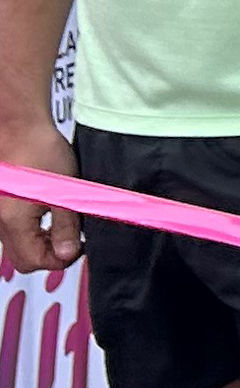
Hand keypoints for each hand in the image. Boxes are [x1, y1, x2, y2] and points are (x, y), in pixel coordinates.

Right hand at [0, 115, 78, 276]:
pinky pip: (11, 229)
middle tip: (71, 238)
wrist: (17, 126)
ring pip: (16, 245)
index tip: (80, 245)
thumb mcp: (63, 190)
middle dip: (49, 255)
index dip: (62, 259)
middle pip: (23, 258)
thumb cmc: (40, 152)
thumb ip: (66, 226)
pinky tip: (46, 211)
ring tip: (61, 222)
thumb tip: (67, 253)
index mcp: (14, 223)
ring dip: (39, 242)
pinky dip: (29, 229)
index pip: (35, 261)